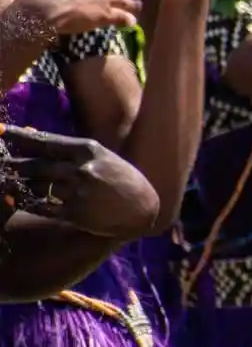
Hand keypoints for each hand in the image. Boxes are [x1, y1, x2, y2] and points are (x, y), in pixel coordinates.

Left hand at [0, 125, 158, 238]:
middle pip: (36, 165)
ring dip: (16, 183)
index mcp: (88, 150)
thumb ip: (69, 149)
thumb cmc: (121, 178)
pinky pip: (42, 207)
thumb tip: (33, 135)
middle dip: (12, 164)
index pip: (46, 142)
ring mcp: (78, 192)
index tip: (1, 132)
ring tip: (2, 180)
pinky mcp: (75, 214)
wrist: (142, 209)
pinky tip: (13, 199)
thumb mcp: (100, 156)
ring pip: (36, 186)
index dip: (19, 137)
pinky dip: (25, 202)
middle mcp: (82, 169)